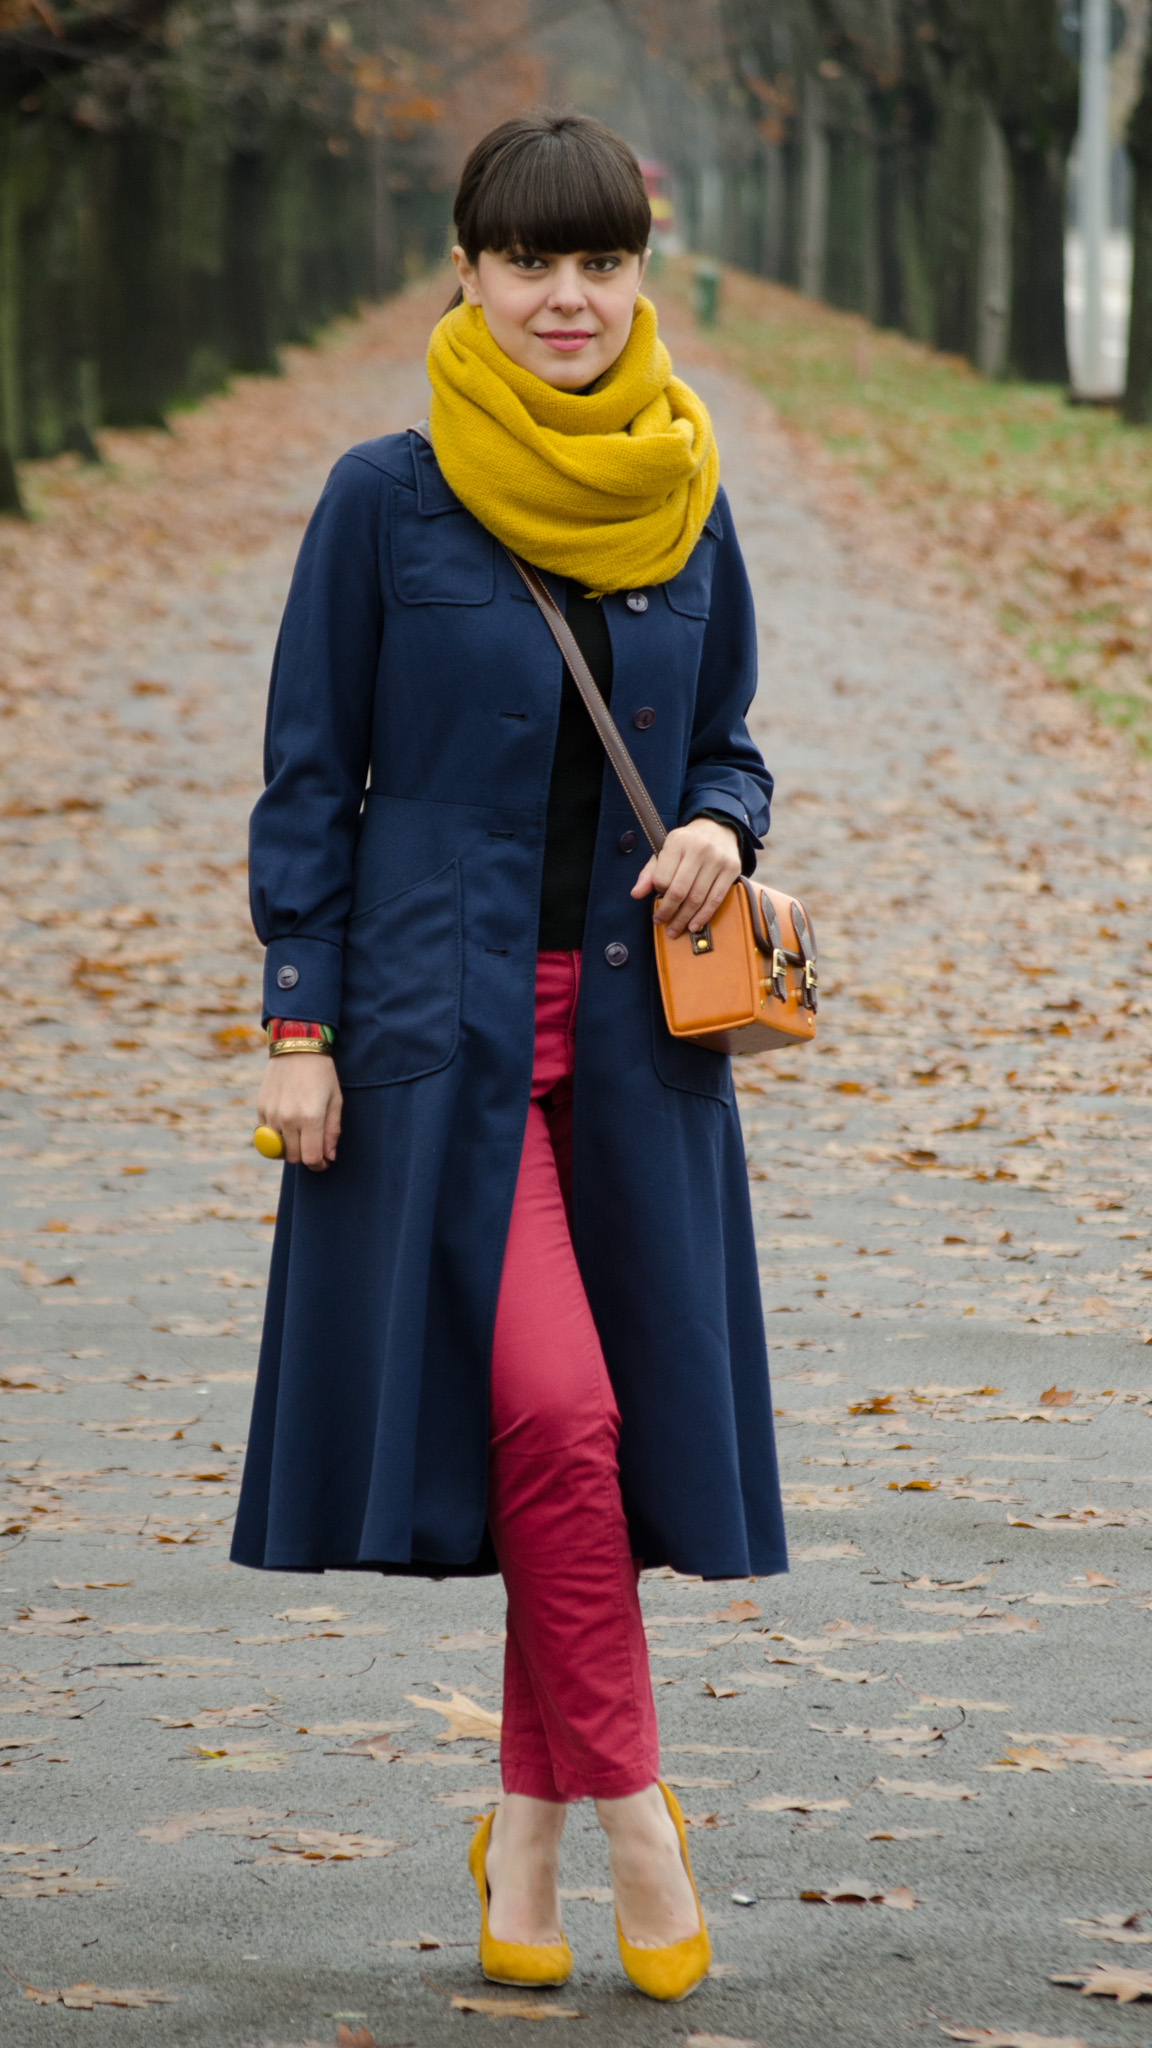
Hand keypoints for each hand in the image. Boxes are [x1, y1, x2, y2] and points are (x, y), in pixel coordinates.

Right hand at [256, 1054, 341, 1171]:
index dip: (319, 1165)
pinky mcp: (261, 1108)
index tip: (323, 1163)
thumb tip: (329, 1157)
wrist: (297, 1047)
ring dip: (289, 1148)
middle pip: (294, 1157)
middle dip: (305, 1157)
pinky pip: (265, 1136)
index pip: (311, 1158)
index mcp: (311, 1118)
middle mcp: (289, 1119)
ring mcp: (272, 1114)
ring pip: (278, 1149)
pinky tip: (287, 1127)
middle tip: (314, 1149)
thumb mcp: (335, 1101)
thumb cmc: (322, 1074)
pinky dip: (275, 1137)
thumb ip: (332, 1131)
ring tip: (300, 1137)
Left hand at [631, 816, 741, 938]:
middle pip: (680, 890)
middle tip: (662, 923)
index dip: (659, 892)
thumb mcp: (665, 851)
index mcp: (678, 841)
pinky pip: (716, 899)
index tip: (658, 897)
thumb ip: (649, 873)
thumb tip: (636, 894)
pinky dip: (704, 915)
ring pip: (697, 898)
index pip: (663, 877)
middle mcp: (699, 848)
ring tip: (675, 929)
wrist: (718, 829)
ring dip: (684, 918)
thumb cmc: (687, 844)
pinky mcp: (732, 869)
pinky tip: (694, 925)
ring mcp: (717, 859)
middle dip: (668, 912)